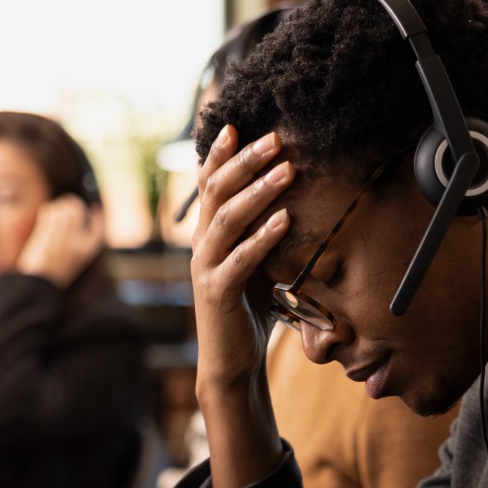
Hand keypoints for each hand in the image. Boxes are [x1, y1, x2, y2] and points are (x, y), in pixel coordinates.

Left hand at [17, 195, 104, 288]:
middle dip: (73, 203)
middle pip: (77, 211)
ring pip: (62, 209)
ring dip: (59, 206)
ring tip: (56, 209)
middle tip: (68, 202)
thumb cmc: (55, 275)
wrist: (38, 284)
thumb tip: (76, 219)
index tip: (95, 208)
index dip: (98, 216)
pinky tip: (47, 213)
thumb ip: (79, 243)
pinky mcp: (45, 234)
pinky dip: (48, 210)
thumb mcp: (76, 262)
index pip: (98, 227)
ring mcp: (60, 237)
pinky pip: (49, 212)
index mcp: (87, 251)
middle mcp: (76, 242)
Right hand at [190, 125, 293, 391]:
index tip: (235, 125)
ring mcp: (206, 268)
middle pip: (217, 192)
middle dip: (245, 161)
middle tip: (276, 138)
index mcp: (207, 236)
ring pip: (227, 219)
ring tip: (287, 169)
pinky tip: (284, 219)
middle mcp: (200, 246)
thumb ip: (259, 233)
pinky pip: (240, 258)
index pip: (209, 185)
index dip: (218, 154)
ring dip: (258, 191)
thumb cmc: (247, 312)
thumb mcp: (254, 263)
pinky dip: (262, 236)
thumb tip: (286, 199)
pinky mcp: (217, 292)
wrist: (231, 363)